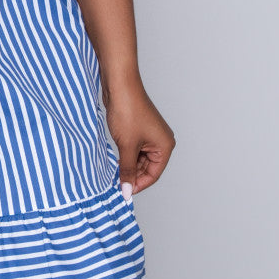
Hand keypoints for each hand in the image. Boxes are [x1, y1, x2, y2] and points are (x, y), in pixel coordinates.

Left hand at [103, 81, 174, 195]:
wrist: (120, 86)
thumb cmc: (127, 111)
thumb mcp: (126, 146)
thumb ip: (127, 170)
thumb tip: (126, 191)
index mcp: (165, 146)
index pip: (153, 175)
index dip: (138, 185)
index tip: (123, 192)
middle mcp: (161, 141)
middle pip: (147, 168)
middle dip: (132, 175)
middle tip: (115, 183)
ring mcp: (150, 135)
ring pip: (139, 159)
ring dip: (127, 166)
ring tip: (113, 172)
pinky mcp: (139, 129)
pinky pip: (134, 149)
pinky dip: (125, 155)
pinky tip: (114, 160)